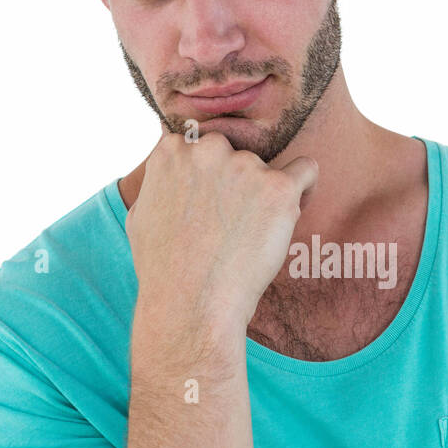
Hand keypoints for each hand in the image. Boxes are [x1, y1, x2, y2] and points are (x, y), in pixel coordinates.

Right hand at [126, 131, 317, 344]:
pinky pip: (306, 170)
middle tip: (232, 222)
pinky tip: (293, 209)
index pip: (201, 144)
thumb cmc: (164, 269)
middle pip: (235, 154)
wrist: (191, 303)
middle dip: (235, 181)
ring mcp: (245, 166)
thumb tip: (169, 166)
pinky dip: (305, 186)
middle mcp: (209, 150)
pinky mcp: (278, 189)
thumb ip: (159, 181)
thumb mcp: (140, 214)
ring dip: (264, 194)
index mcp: (173, 151)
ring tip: (250, 235)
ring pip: (266, 169)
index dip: (210, 175)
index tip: (213, 202)